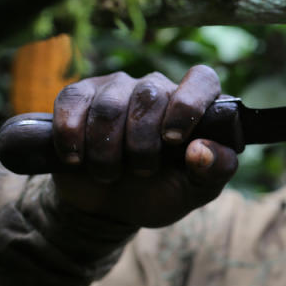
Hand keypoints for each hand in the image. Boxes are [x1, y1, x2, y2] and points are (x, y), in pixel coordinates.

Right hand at [49, 66, 237, 226]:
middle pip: (149, 97)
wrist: (109, 206)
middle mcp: (156, 88)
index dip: (188, 105)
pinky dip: (71, 135)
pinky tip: (75, 159)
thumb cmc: (161, 191)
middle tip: (140, 172)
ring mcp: (116, 88)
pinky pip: (72, 101)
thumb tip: (200, 150)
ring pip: (110, 104)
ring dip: (106, 149)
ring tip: (108, 173)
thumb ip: (214, 170)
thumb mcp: (196, 189)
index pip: (202, 79)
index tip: (174, 140)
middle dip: (141, 144)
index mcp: (194, 105)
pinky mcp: (79, 96)